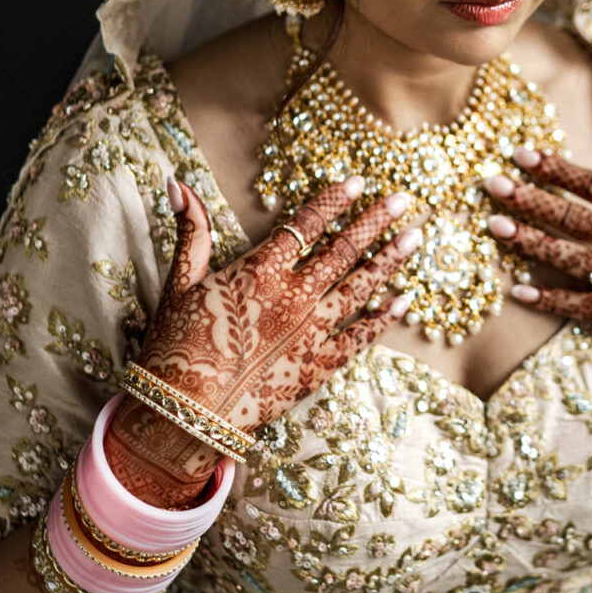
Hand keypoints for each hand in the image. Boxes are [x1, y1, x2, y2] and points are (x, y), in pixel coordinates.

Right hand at [107, 176, 419, 502]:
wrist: (186, 411)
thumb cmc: (177, 345)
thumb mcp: (179, 282)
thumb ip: (191, 231)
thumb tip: (177, 183)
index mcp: (261, 271)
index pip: (306, 224)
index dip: (333, 200)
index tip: (358, 181)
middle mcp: (295, 296)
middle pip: (344, 249)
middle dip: (376, 221)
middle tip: (403, 199)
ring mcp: (312, 332)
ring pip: (361, 287)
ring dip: (390, 260)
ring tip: (415, 236)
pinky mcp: (320, 367)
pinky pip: (361, 338)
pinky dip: (384, 318)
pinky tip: (404, 300)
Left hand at [484, 138, 591, 376]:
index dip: (562, 171)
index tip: (526, 155)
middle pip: (580, 220)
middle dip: (533, 200)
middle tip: (492, 184)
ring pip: (575, 261)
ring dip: (532, 244)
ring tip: (495, 227)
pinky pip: (587, 310)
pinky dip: (552, 301)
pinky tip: (519, 292)